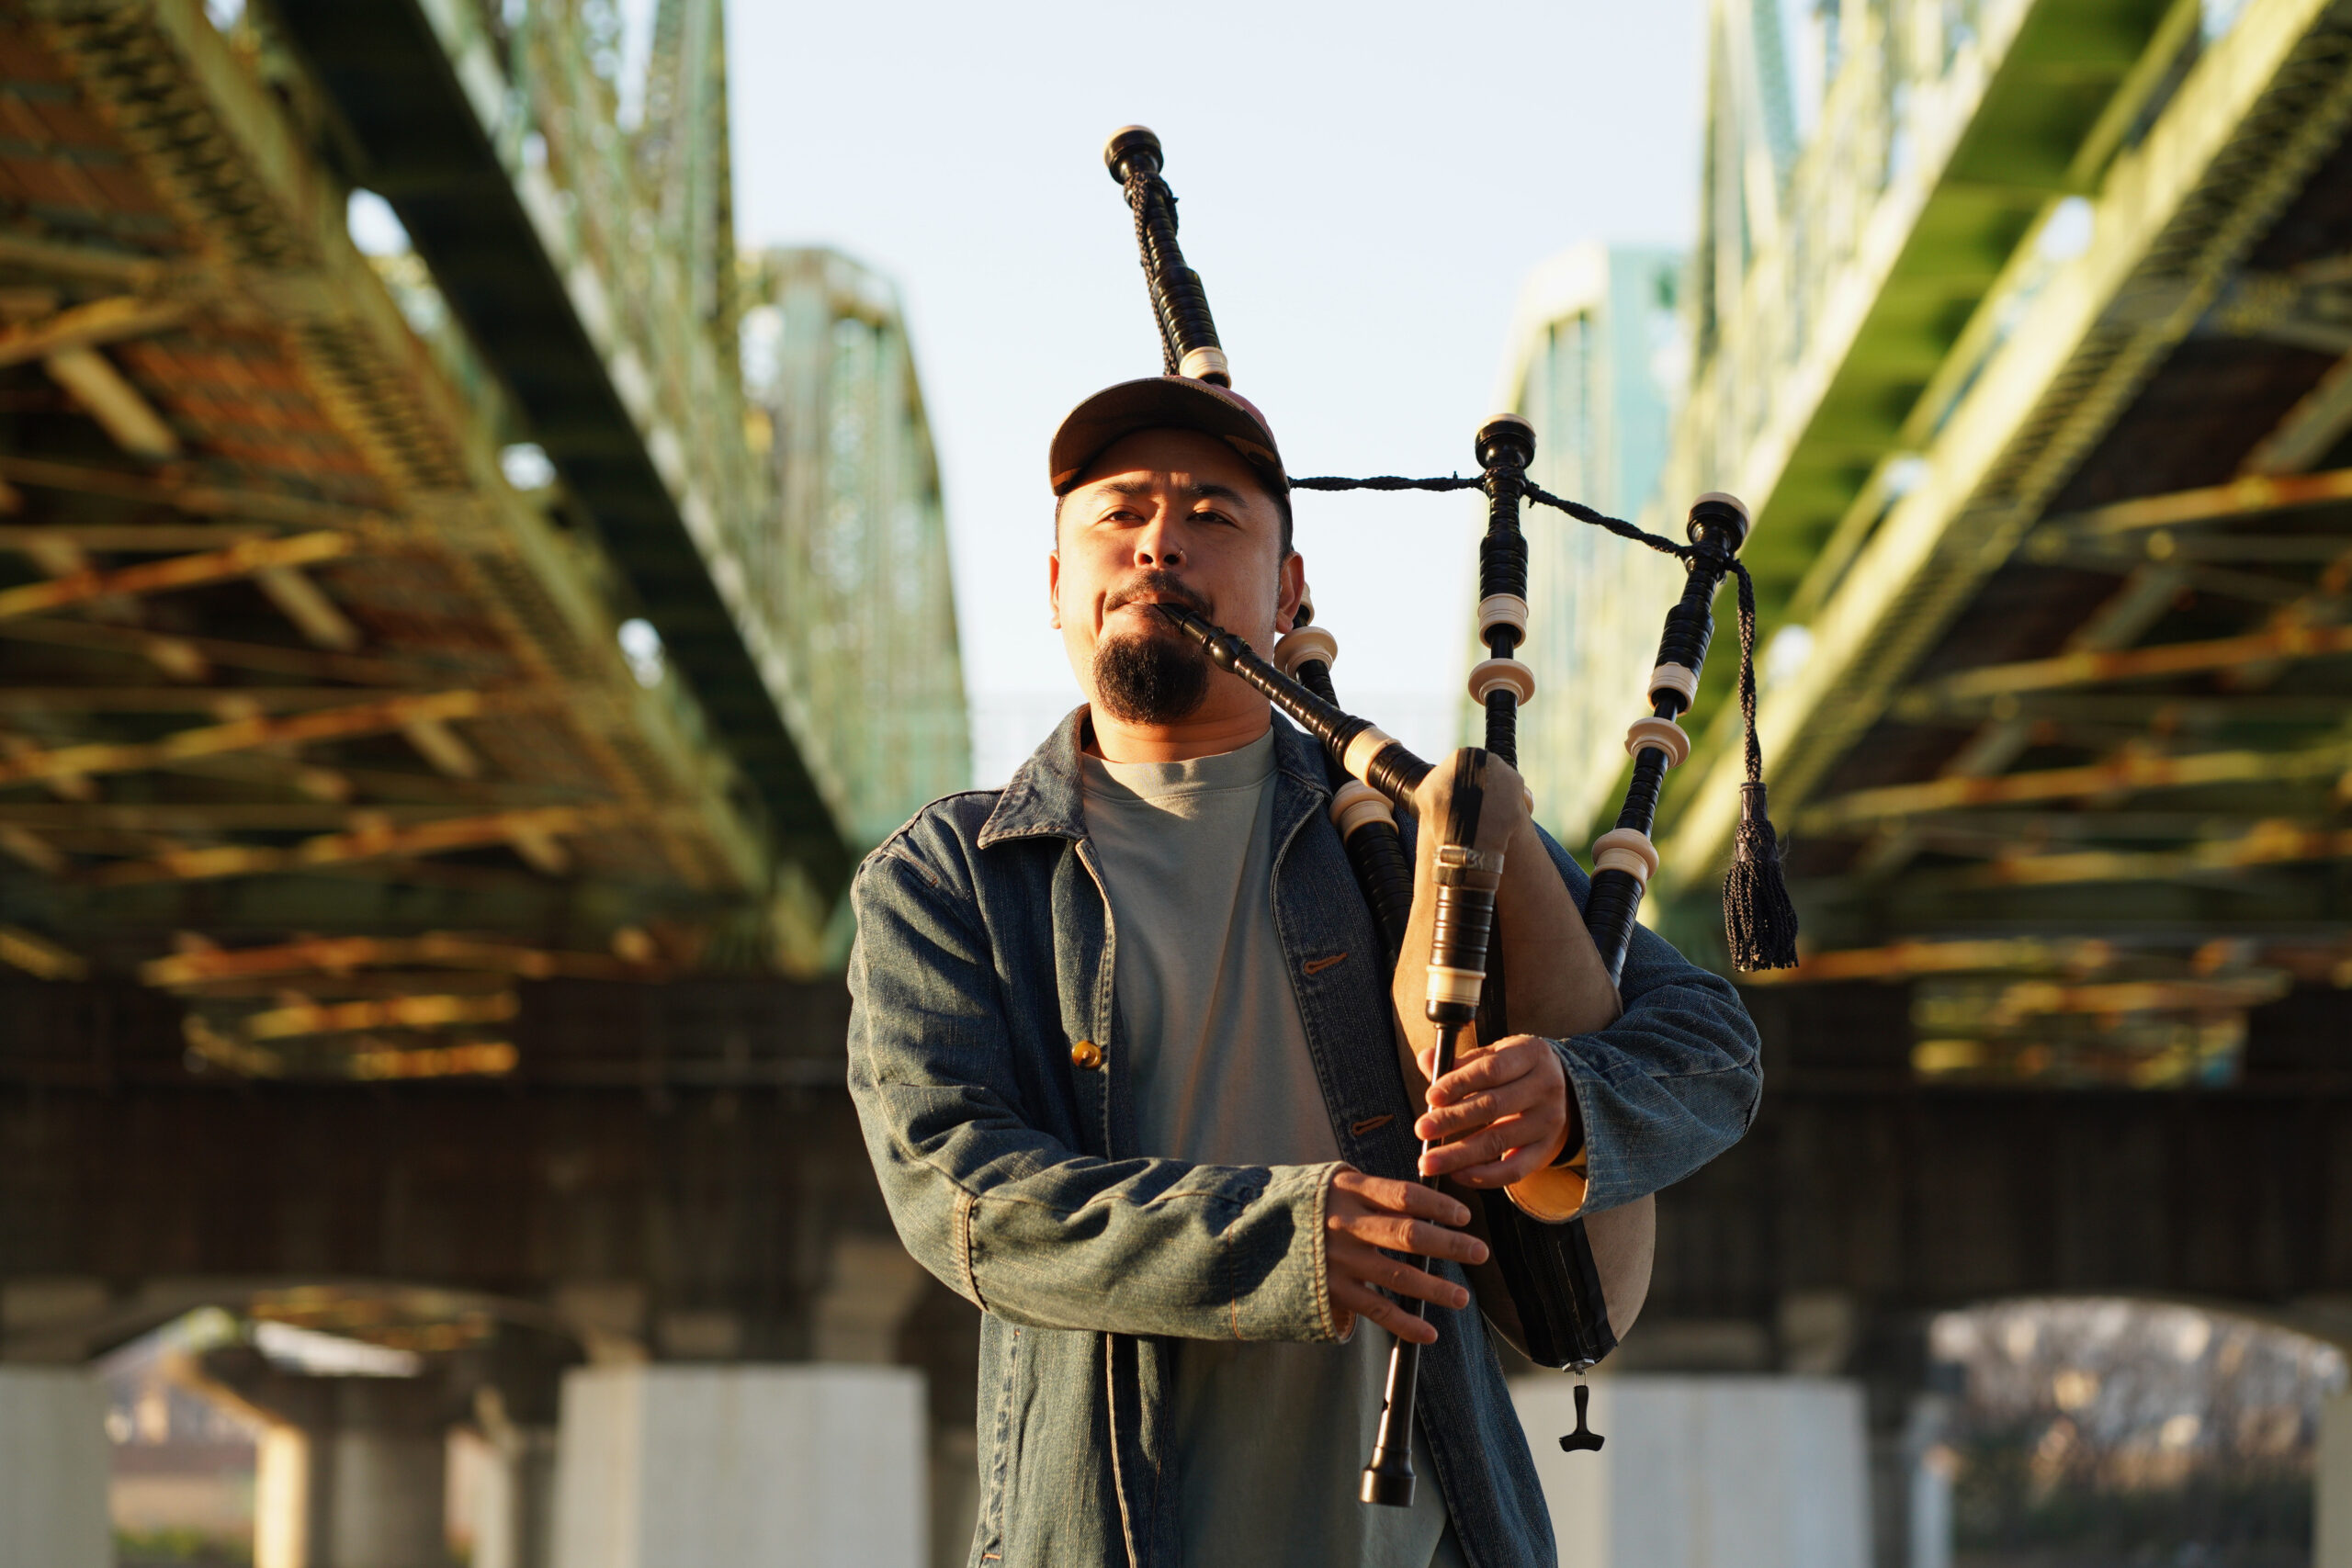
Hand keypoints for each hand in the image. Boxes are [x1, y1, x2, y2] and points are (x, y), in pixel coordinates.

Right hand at [1325, 1169, 1487, 1344]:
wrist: (1250, 1233)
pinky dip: (1405, 1324)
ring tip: (1462, 1298)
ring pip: (1397, 1276)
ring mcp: (1338, 1260)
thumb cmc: (1308, 1206)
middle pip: (1408, 1234)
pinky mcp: (1331, 1290)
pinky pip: (1376, 1310)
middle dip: (1449, 1245)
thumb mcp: (1332, 1184)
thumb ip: (1373, 1192)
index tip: (1464, 1216)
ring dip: (1435, 1289)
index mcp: (1349, 1191)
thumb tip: (1426, 1199)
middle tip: (1479, 1252)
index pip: (1404, 1195)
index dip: (1438, 1206)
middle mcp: (1345, 1224)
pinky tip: (1429, 1333)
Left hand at [1413, 1034, 1574, 1186]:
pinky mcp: (1546, 1151)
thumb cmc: (1515, 1071)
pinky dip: (1483, 1176)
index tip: (1431, 1096)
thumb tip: (1426, 1059)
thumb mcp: (1493, 1056)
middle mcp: (1546, 1087)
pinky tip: (1456, 1174)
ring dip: (1459, 1154)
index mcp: (1531, 1055)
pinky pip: (1514, 1170)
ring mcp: (1549, 1121)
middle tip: (1421, 1130)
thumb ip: (1459, 1063)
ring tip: (1429, 1161)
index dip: (1460, 1083)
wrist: (1561, 1092)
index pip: (1492, 1069)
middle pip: (1494, 1105)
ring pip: (1500, 1140)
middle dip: (1453, 1119)